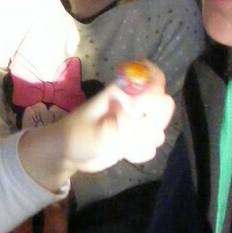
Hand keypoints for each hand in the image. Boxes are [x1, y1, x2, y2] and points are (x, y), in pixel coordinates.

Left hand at [17, 63, 172, 193]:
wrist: (68, 154)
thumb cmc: (75, 136)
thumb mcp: (94, 133)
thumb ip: (118, 127)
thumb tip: (136, 118)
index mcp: (122, 92)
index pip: (152, 78)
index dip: (155, 92)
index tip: (141, 110)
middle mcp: (133, 104)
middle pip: (163, 105)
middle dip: (153, 123)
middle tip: (133, 133)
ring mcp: (136, 122)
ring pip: (159, 129)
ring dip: (144, 141)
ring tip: (123, 145)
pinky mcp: (136, 139)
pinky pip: (152, 146)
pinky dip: (140, 152)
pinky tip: (125, 153)